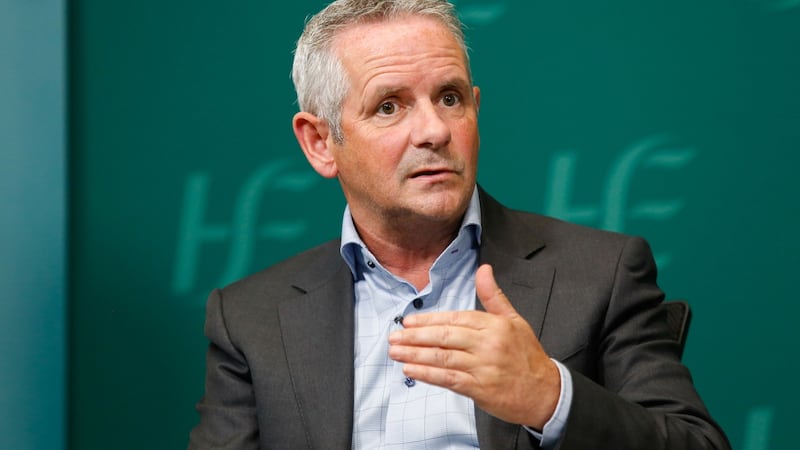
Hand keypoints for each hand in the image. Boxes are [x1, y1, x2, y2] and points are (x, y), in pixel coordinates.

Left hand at [388, 264, 559, 428]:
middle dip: (415, 336)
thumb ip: (493, 296)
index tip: (408, 321)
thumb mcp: (515, 320)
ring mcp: (483, 367)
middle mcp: (487, 344)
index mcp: (494, 325)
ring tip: (396, 351)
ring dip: (415, 354)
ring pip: (442, 358)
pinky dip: (427, 374)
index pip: (455, 319)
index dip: (429, 320)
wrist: (545, 392)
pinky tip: (411, 369)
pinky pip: (448, 379)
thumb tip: (483, 269)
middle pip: (445, 337)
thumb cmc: (528, 356)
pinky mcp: (479, 389)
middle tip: (395, 336)